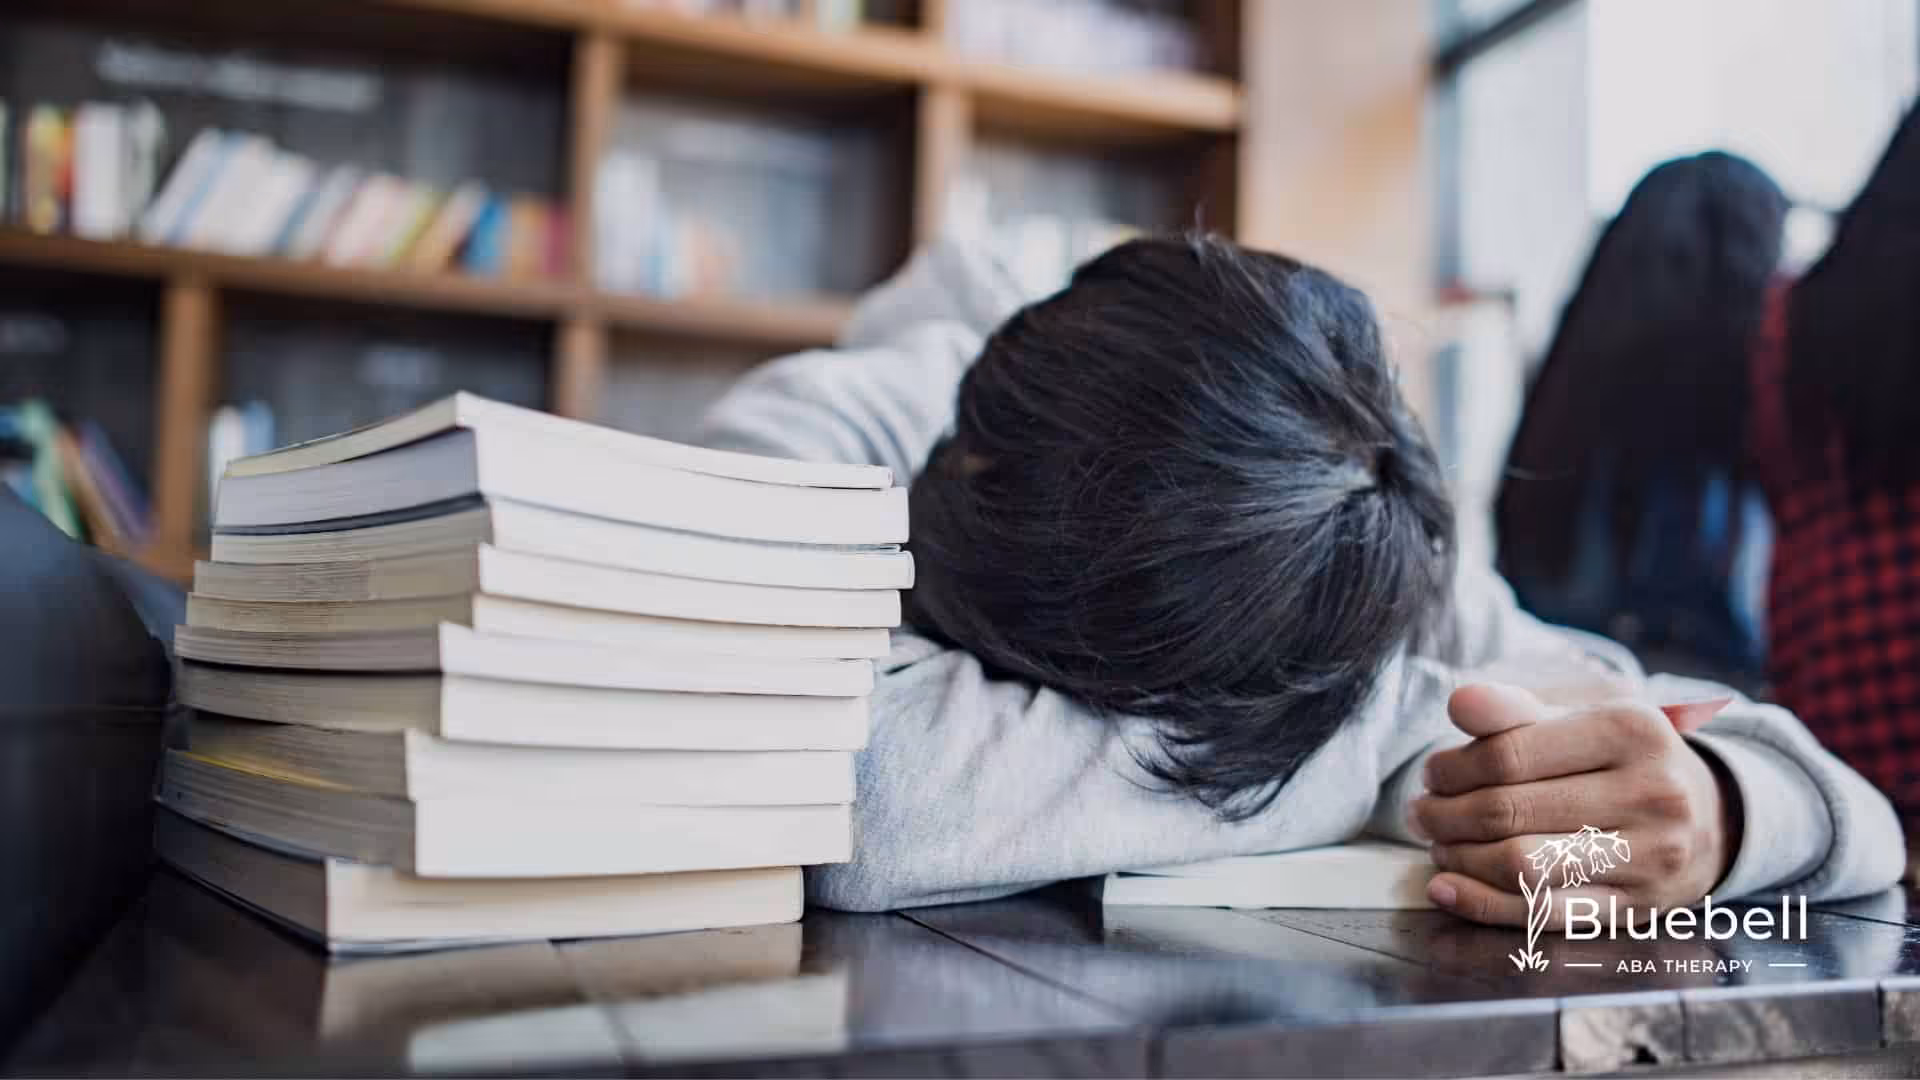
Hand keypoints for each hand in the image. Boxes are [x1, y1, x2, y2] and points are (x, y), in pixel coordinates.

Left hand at [1411, 683, 1740, 927]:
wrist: (1712, 814)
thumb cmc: (1624, 756)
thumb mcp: (1584, 712)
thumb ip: (1516, 707)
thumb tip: (1458, 702)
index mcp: (1632, 729)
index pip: (1508, 753)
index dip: (1452, 768)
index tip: (1431, 773)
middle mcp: (1651, 792)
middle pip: (1509, 812)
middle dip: (1446, 814)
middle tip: (1422, 812)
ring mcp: (1650, 856)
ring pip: (1522, 867)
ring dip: (1459, 858)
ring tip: (1438, 843)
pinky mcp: (1637, 909)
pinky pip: (1544, 913)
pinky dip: (1481, 903)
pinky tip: (1445, 886)